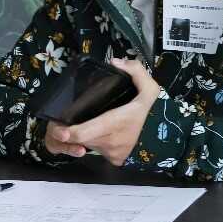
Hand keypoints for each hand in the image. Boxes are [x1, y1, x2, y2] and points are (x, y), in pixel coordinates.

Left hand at [45, 58, 159, 164]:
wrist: (164, 139)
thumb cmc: (151, 113)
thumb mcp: (150, 88)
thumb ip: (136, 71)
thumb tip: (115, 62)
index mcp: (115, 123)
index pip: (83, 133)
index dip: (68, 132)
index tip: (58, 127)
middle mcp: (110, 141)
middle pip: (80, 139)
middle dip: (67, 132)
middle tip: (58, 123)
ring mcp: (111, 153)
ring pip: (85, 145)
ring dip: (77, 138)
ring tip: (71, 127)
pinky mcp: (113, 160)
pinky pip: (93, 152)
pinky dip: (87, 144)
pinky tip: (84, 137)